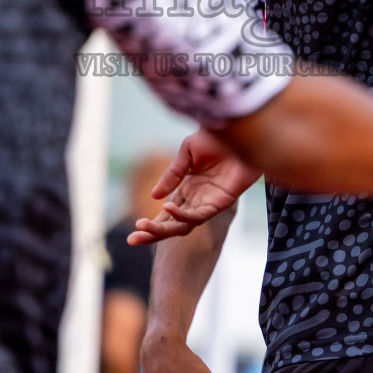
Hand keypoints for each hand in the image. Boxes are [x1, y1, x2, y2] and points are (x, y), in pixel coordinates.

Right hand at [129, 129, 260, 245]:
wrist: (239, 132)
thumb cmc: (216, 139)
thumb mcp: (187, 152)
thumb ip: (173, 174)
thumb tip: (154, 197)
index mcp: (186, 190)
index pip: (166, 215)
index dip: (151, 225)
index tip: (133, 233)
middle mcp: (195, 200)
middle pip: (172, 225)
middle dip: (152, 234)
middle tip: (132, 239)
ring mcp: (207, 203)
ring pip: (183, 225)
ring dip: (163, 228)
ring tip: (144, 227)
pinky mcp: (221, 202)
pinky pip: (199, 215)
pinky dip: (183, 214)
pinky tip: (168, 208)